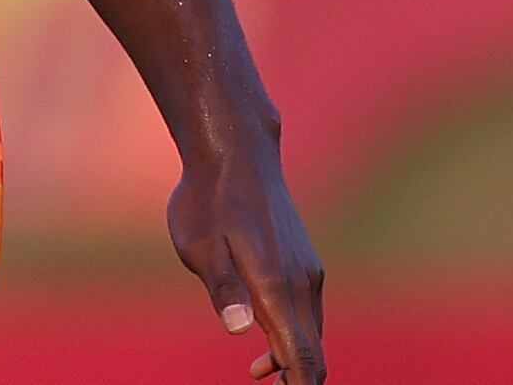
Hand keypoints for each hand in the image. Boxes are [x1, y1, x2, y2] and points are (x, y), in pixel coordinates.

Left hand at [167, 134, 325, 382]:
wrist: (236, 151)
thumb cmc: (209, 199)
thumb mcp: (200, 245)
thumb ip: (222, 288)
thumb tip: (239, 331)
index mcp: (277, 286)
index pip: (302, 356)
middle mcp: (302, 283)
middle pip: (313, 352)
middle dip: (298, 379)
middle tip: (262, 380)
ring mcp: (307, 269)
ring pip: (312, 331)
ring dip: (293, 355)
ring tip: (259, 370)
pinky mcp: (303, 259)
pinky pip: (307, 310)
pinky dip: (294, 331)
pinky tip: (266, 332)